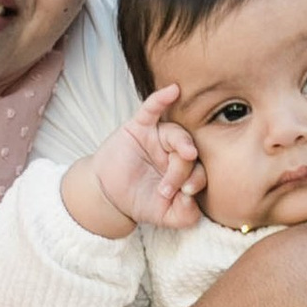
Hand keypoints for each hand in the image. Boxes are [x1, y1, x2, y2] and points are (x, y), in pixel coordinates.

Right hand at [72, 90, 204, 235]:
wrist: (107, 195)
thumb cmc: (139, 201)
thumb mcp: (165, 216)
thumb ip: (185, 216)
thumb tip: (196, 203)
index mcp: (185, 170)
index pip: (200, 170)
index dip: (195, 182)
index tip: (184, 195)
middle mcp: (175, 151)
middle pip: (190, 152)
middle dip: (182, 171)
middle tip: (167, 188)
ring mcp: (158, 137)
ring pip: (177, 133)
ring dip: (182, 144)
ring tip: (185, 154)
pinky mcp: (139, 127)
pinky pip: (152, 108)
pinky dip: (161, 99)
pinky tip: (173, 90)